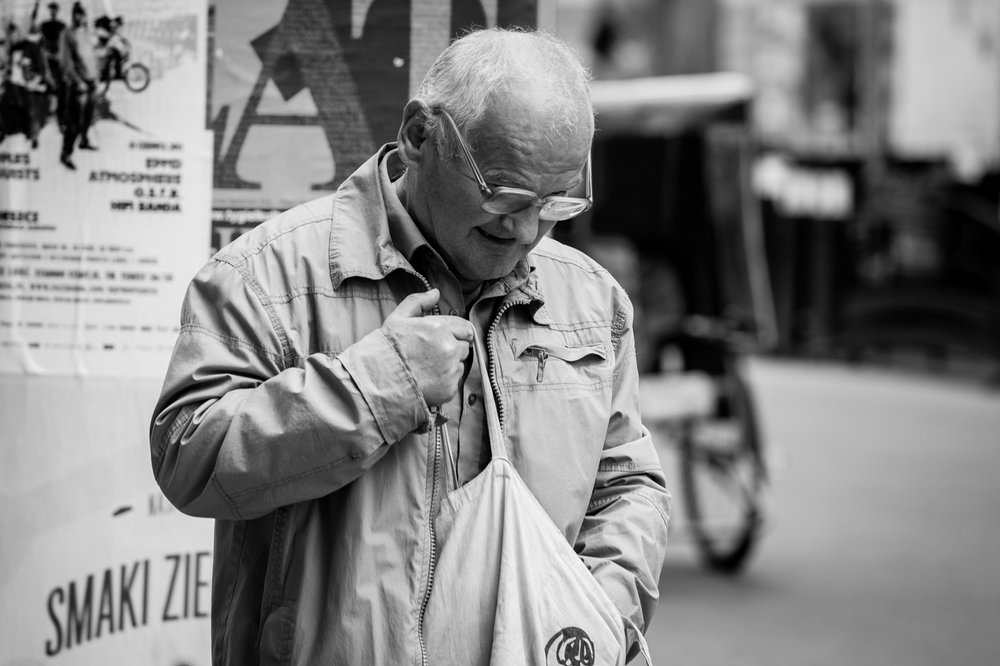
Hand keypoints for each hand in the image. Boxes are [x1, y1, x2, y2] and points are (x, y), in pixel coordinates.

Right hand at [381, 289, 473, 406]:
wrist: (378, 382)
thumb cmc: (387, 349)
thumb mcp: (398, 319)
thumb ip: (418, 302)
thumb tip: (435, 293)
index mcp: (438, 327)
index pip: (465, 327)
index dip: (457, 332)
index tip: (448, 338)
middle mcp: (449, 347)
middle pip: (464, 346)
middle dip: (453, 348)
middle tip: (432, 354)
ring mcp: (450, 369)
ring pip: (460, 363)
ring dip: (450, 364)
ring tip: (428, 367)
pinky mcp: (450, 388)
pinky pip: (455, 381)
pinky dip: (445, 381)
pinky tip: (428, 380)